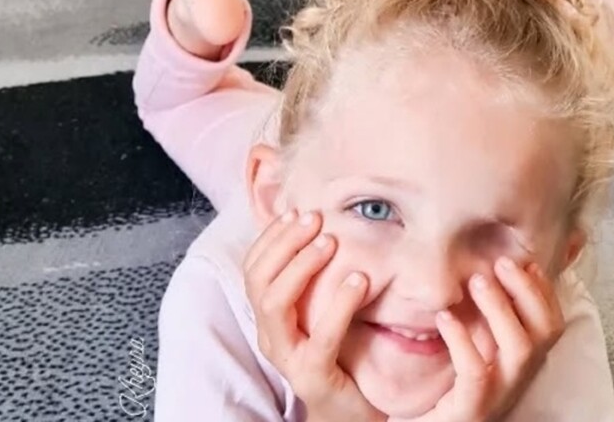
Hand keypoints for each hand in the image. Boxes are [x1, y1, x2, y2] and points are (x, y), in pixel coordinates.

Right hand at [243, 210, 385, 421]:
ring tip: (330, 243)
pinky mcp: (313, 376)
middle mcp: (269, 336)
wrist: (350, 412)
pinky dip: (339, 304)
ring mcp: (287, 357)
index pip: (253, 270)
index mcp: (268, 319)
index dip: (270, 238)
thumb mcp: (320, 314)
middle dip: (284, 243)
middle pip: (259, 281)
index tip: (295, 211)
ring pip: (275, 304)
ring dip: (301, 266)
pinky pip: (320, 337)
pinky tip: (360, 281)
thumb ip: (316, 282)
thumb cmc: (341, 356)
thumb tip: (325, 229)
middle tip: (314, 218)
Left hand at [394, 258, 564, 421]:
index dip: (545, 292)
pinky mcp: (472, 408)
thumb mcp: (478, 351)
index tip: (527, 262)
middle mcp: (518, 379)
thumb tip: (491, 275)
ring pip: (518, 349)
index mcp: (523, 364)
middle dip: (527, 291)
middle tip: (500, 263)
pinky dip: (462, 340)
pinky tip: (444, 318)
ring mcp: (498, 395)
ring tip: (476, 281)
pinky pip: (475, 372)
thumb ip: (489, 323)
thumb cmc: (452, 389)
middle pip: (544, 332)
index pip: (551, 325)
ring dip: (501, 309)